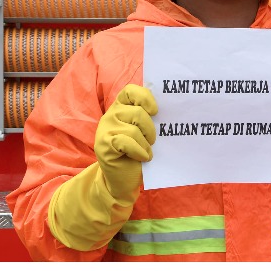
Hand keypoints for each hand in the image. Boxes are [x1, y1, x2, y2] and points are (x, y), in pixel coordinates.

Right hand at [94, 84, 158, 201]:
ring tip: (146, 152)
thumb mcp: (142, 132)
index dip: (145, 98)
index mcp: (120, 108)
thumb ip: (147, 118)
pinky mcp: (104, 145)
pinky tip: (142, 158)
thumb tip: (167, 110)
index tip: (155, 112)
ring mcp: (105, 130)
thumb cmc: (136, 154)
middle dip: (150, 129)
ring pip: (133, 129)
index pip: (130, 91)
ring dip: (145, 144)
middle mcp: (110, 116)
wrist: (122, 180)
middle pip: (138, 112)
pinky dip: (139, 151)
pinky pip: (126, 142)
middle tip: (151, 142)